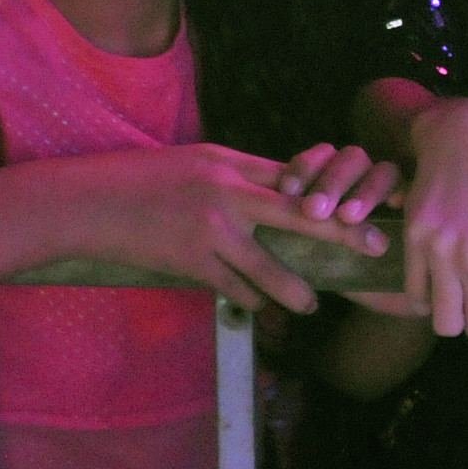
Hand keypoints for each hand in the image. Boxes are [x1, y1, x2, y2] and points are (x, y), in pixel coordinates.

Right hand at [74, 143, 390, 316]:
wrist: (93, 204)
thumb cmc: (146, 177)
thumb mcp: (197, 160)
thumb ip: (242, 173)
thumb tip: (287, 187)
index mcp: (230, 163)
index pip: (295, 176)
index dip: (335, 191)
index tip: (368, 203)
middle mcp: (228, 194)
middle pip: (300, 215)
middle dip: (342, 233)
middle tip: (375, 248)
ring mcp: (211, 232)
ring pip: (270, 269)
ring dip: (296, 290)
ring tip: (311, 304)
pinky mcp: (193, 264)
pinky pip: (236, 289)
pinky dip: (251, 301)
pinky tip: (260, 308)